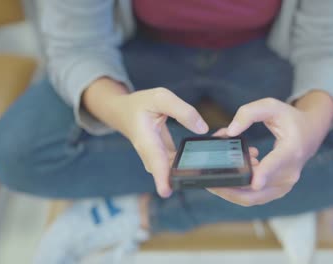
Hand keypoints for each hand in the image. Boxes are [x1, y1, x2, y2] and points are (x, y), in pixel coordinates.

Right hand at [83, 80, 208, 197]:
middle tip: (204, 181)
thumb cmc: (141, 104)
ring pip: (173, 171)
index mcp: (145, 139)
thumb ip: (183, 111)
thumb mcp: (161, 98)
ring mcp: (156, 159)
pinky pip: (177, 166)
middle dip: (183, 178)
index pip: (155, 161)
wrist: (124, 113)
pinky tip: (203, 159)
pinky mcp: (163, 159)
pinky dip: (190, 163)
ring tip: (208, 169)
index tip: (166, 192)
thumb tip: (202, 129)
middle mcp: (150, 154)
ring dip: (190, 171)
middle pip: (165, 173)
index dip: (160, 178)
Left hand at [209, 95, 332, 205]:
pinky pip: (252, 197)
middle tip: (207, 182)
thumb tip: (229, 132)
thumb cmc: (290, 119)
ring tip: (215, 173)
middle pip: (257, 190)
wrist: (310, 133)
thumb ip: (248, 114)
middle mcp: (290, 173)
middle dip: (230, 188)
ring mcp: (284, 186)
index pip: (277, 164)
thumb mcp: (271, 106)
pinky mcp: (276, 191)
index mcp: (291, 150)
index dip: (264, 174)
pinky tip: (231, 170)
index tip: (254, 182)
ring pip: (251, 198)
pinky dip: (237, 187)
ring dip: (230, 188)